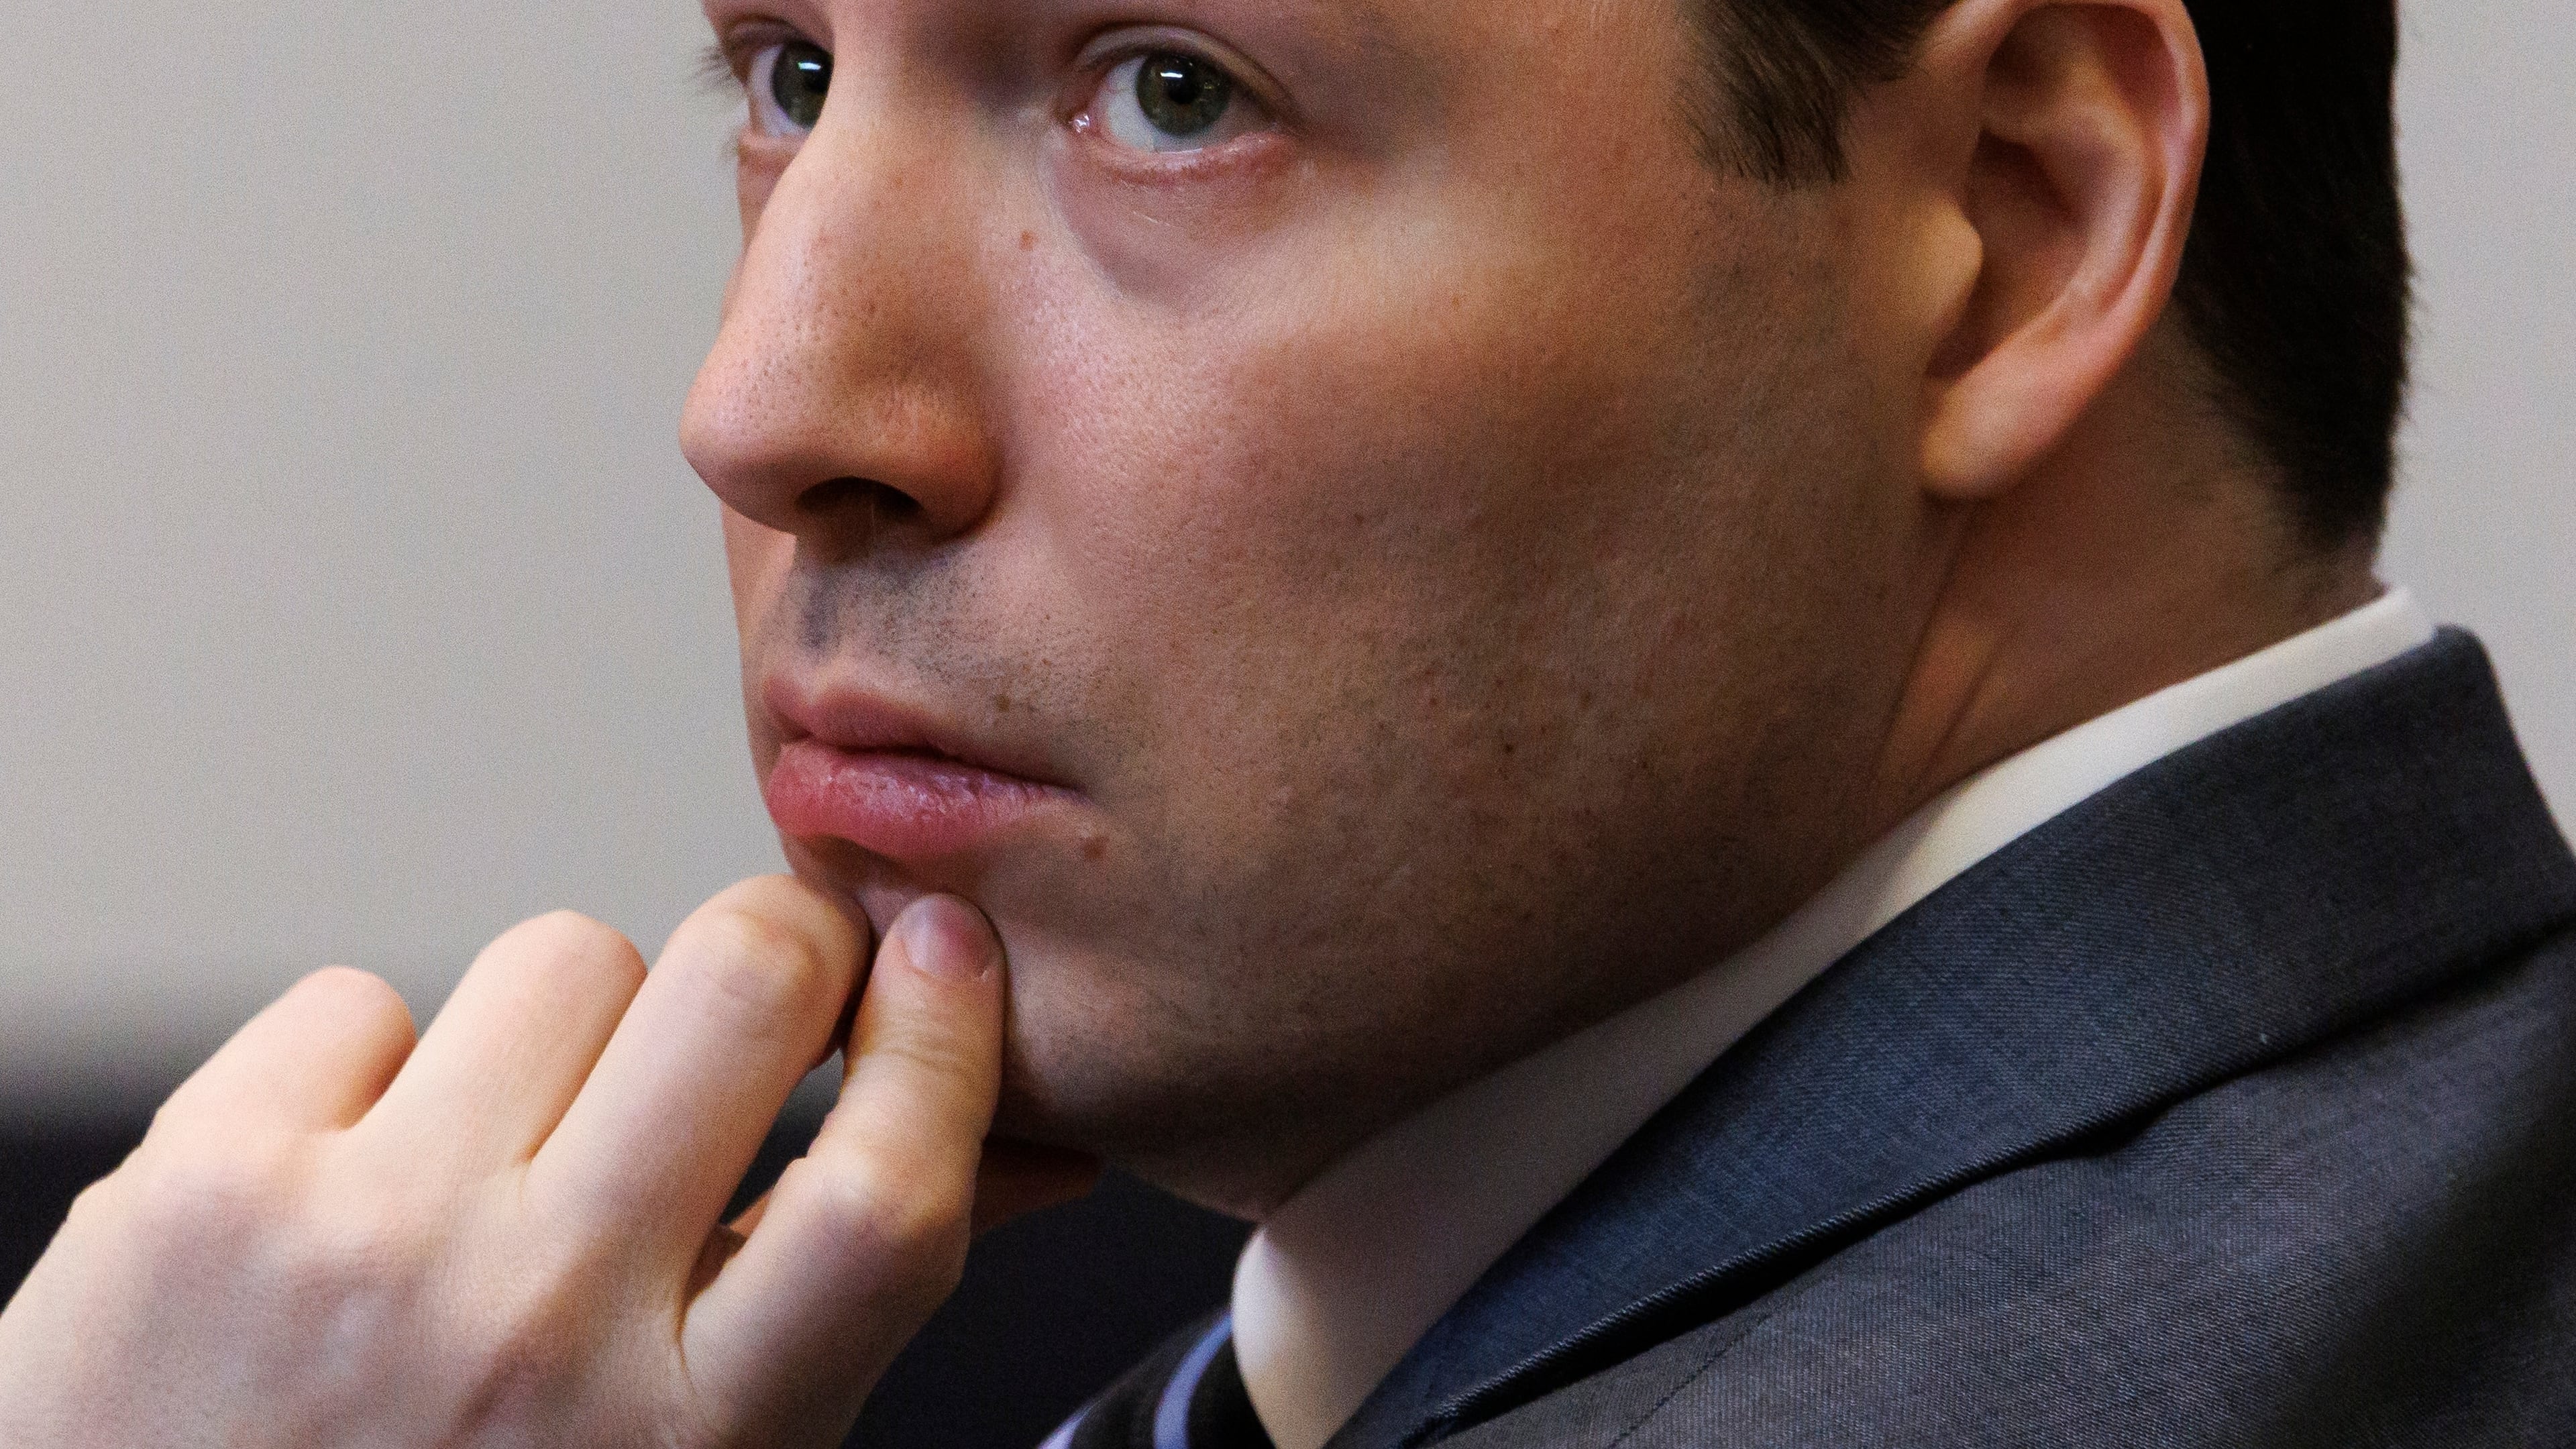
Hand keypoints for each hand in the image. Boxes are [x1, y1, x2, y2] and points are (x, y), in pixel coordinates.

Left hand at [0, 878, 1095, 1446]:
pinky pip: (361, 999)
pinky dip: (374, 1066)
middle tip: (762, 981)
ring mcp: (366, 1246)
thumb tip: (1016, 1141)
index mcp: (688, 1438)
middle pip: (741, 988)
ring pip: (563, 955)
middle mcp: (536, 1331)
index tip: (943, 954)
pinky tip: (352, 1178)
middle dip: (781, 942)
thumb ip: (839, 1303)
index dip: (943, 1039)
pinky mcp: (206, 1187)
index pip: (885, 1195)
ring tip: (506, 1144)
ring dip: (565, 1025)